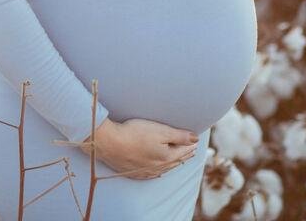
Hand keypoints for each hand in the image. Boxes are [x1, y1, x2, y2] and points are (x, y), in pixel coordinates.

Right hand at [83, 118, 199, 179]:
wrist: (109, 143)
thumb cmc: (134, 133)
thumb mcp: (160, 131)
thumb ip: (179, 136)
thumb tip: (195, 139)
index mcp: (166, 157)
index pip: (183, 150)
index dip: (190, 145)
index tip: (196, 142)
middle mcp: (157, 167)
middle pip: (175, 160)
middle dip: (184, 154)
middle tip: (191, 150)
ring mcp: (145, 171)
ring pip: (164, 168)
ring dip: (173, 163)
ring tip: (178, 159)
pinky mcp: (134, 172)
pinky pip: (152, 173)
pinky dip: (159, 170)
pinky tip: (159, 171)